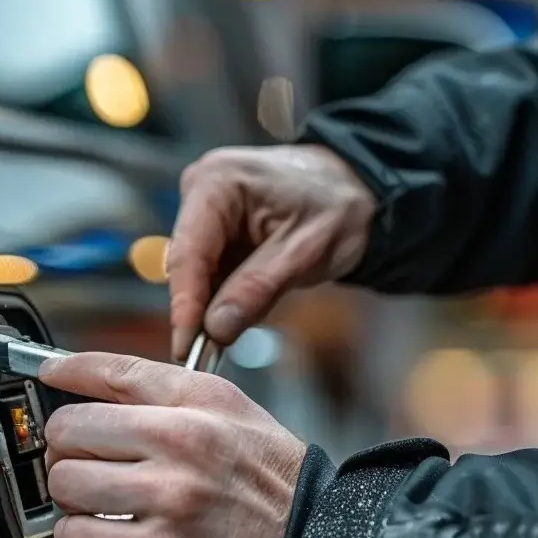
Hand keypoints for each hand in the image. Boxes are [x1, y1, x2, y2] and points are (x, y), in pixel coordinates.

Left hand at [39, 353, 305, 537]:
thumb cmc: (278, 489)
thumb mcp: (238, 417)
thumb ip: (173, 396)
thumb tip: (103, 387)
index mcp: (200, 402)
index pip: (112, 369)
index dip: (65, 369)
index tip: (45, 374)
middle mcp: (182, 440)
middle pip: (70, 427)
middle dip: (67, 447)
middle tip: (85, 462)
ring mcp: (168, 498)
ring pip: (65, 481)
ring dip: (70, 497)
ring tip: (96, 504)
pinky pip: (76, 536)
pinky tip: (103, 537)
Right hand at [168, 144, 375, 358]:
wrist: (353, 189)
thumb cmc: (336, 205)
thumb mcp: (306, 250)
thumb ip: (258, 288)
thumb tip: (215, 329)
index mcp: (218, 182)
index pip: (189, 251)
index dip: (185, 303)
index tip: (184, 346)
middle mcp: (200, 190)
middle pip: (185, 263)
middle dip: (196, 309)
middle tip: (203, 355)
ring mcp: (202, 210)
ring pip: (194, 272)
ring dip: (209, 306)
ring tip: (228, 334)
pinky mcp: (211, 230)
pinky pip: (208, 272)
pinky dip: (221, 297)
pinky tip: (236, 314)